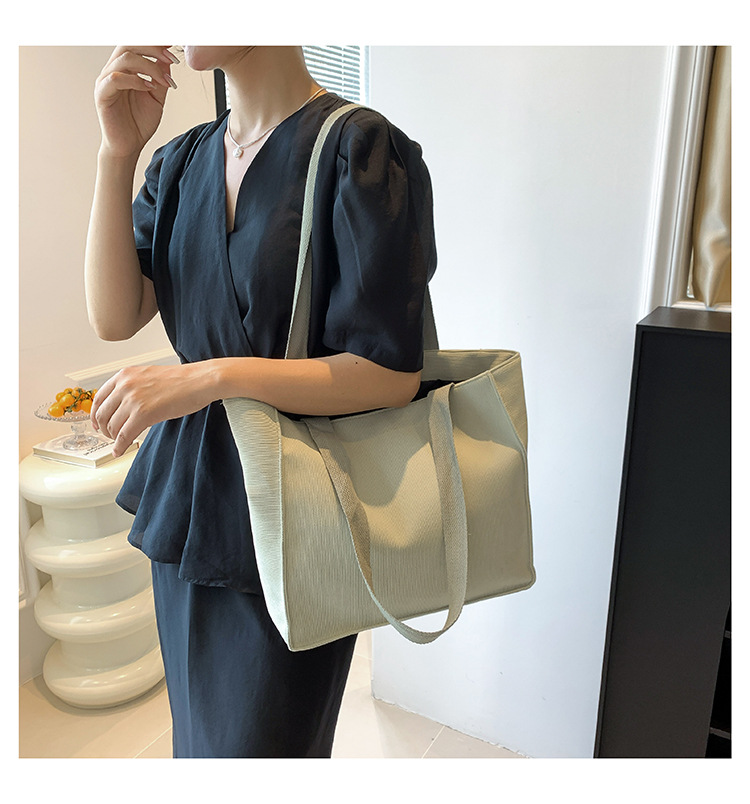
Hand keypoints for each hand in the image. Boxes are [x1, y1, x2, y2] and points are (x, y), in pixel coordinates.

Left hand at [90, 363, 213, 456]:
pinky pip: (124, 436)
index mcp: (125, 374)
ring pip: (112, 427)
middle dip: (103, 429)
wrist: (200, 380)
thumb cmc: (182, 379)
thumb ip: (133, 386)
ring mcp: (133, 400)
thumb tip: (124, 404)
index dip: (95, 414)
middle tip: (109, 435)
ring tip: (119, 443)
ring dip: (113, 439)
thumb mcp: (149, 376)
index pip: (99, 397)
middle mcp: (125, 385)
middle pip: (102, 414)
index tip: (97, 423)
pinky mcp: (143, 414)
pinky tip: (120, 450)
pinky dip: (119, 447)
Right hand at [95, 46, 177, 158]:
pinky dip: (135, 80)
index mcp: (125, 69)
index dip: (154, 42)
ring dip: (148, 65)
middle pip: (128, 45)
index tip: (173, 44)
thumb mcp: (156, 97)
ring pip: (123, 59)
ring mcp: (105, 81)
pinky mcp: (102, 95)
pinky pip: (115, 79)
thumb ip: (160, 78)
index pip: (136, 45)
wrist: (129, 146)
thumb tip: (168, 59)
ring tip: (163, 79)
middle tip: (172, 57)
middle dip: (152, 48)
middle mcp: (113, 71)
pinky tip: (149, 88)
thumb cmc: (139, 122)